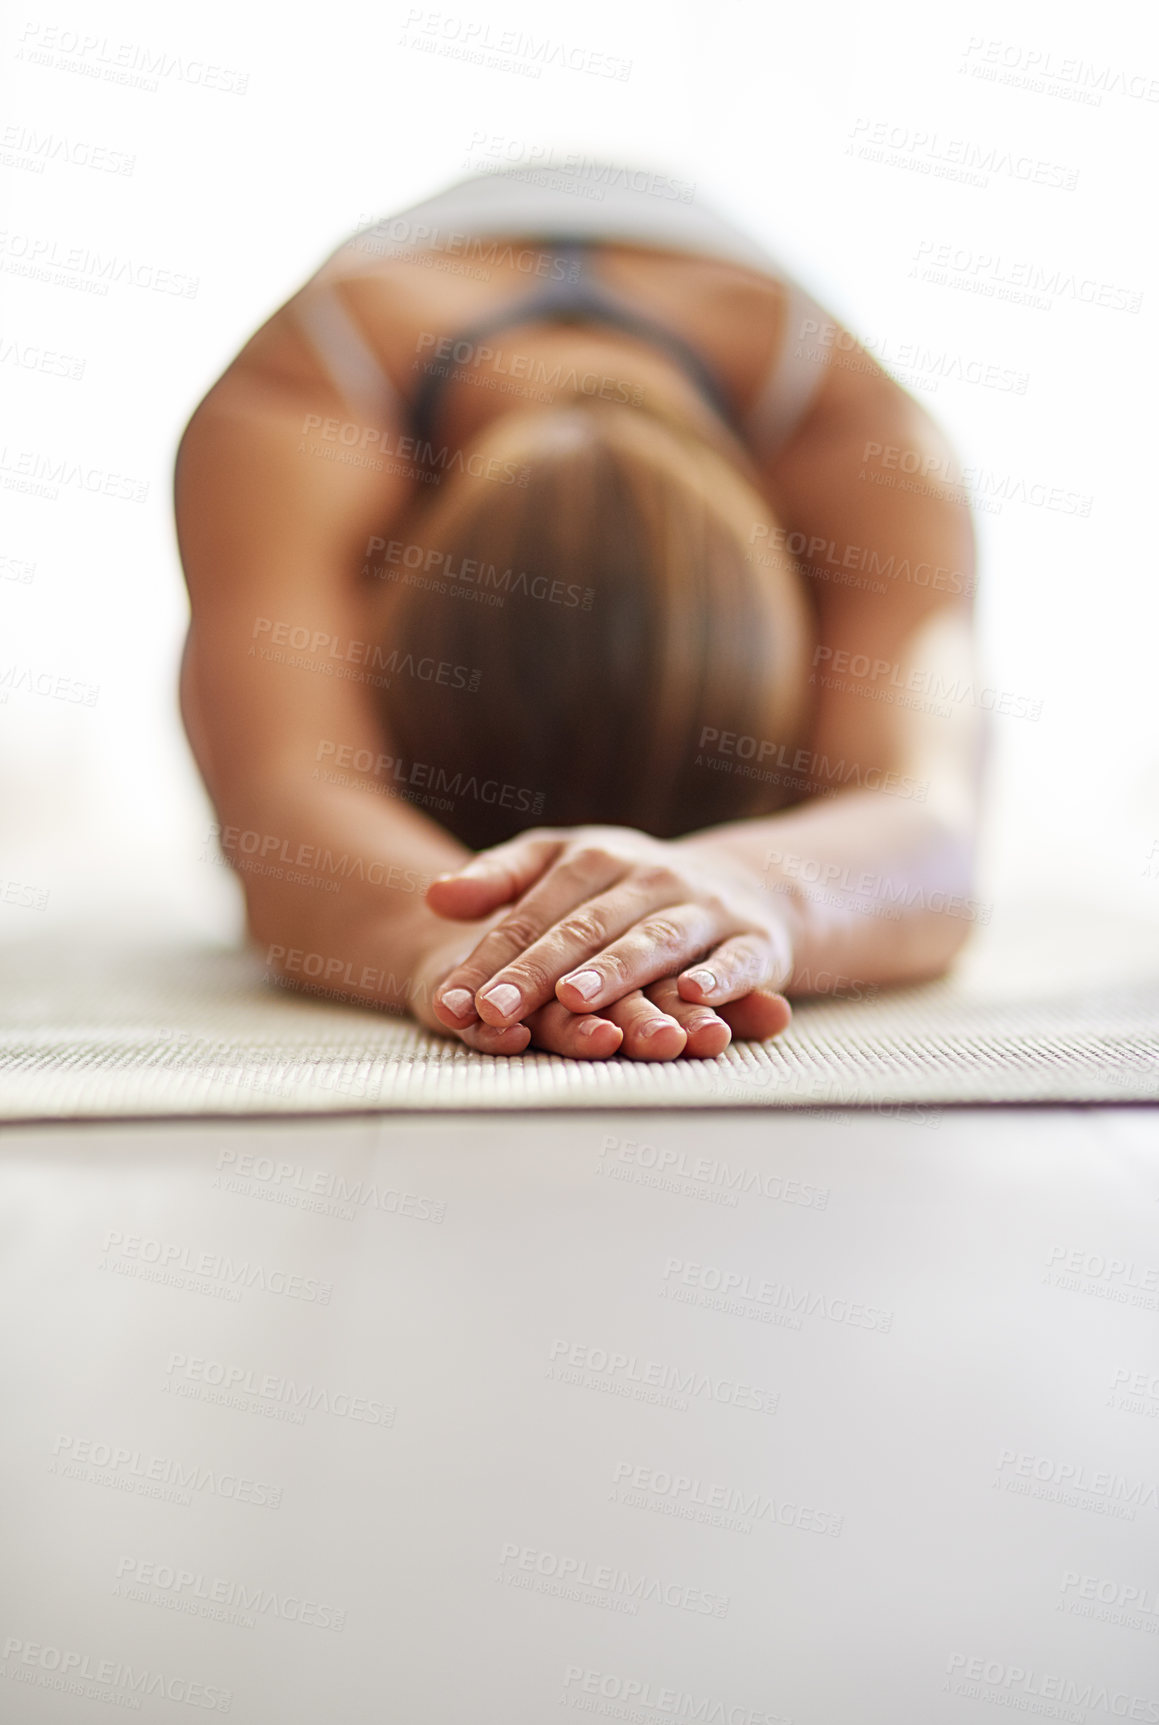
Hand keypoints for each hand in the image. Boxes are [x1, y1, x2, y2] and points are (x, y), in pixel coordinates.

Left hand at [419, 825, 793, 1060]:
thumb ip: (501, 879)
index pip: (532, 913)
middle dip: (537, 971)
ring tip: (576, 999)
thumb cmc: (628, 888)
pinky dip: (718, 976)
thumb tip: (433, 896)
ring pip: (654, 939)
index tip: (452, 1001)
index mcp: (595, 859)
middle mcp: (649, 878)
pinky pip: (737, 959)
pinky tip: (692, 994)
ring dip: (615, 970)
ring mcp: (704, 907)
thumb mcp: (564, 865)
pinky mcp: (756, 941)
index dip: (489, 958)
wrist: (744, 886)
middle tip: (494, 1008)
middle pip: (584, 928)